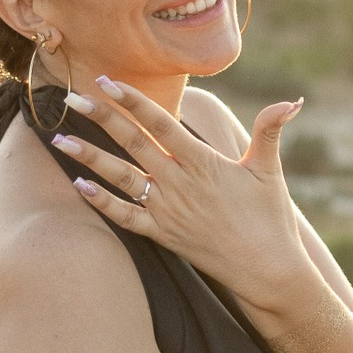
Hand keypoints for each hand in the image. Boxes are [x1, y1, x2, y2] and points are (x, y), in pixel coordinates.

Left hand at [54, 76, 308, 311]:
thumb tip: (292, 101)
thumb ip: (270, 131)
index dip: (134, 101)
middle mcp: (179, 183)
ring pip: (121, 178)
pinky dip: (101, 202)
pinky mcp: (163, 235)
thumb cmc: (270, 219)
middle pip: (133, 143)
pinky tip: (79, 186)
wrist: (266, 270)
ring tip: (60, 139)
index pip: (161, 123)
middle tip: (73, 98)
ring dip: (89, 157)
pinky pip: (125, 217)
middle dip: (102, 119)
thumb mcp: (269, 171)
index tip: (108, 82)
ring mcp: (168, 210)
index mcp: (203, 162)